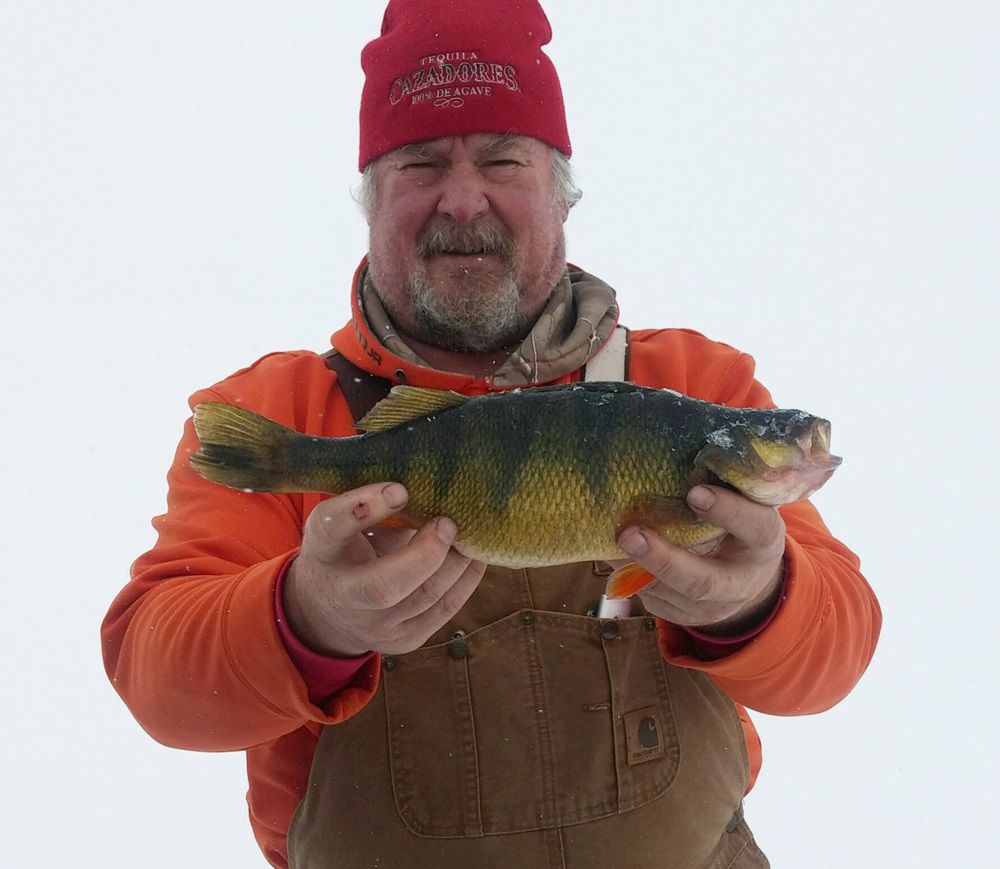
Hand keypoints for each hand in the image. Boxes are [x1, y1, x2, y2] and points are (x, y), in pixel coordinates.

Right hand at [283, 482, 485, 656]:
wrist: (328, 612)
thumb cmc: (347, 551)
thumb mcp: (344, 526)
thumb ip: (374, 507)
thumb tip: (431, 484)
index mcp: (322, 551)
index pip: (332, 528)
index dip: (363, 507)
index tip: (400, 488)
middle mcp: (343, 594)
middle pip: (382, 587)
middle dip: (425, 554)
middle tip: (448, 523)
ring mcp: (374, 625)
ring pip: (425, 597)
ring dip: (456, 562)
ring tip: (470, 535)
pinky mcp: (403, 640)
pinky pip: (443, 610)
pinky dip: (466, 580)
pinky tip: (476, 558)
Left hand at [617, 485, 785, 633]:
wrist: (747, 581)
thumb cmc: (740, 526)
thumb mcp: (748, 504)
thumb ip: (727, 485)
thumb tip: (692, 449)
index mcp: (763, 543)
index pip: (754, 528)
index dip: (728, 511)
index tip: (695, 492)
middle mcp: (738, 583)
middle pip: (700, 581)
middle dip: (662, 559)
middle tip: (629, 534)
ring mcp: (709, 608)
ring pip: (665, 593)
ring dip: (632, 566)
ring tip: (608, 538)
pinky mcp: (680, 616)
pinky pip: (650, 598)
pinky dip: (626, 574)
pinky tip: (611, 551)